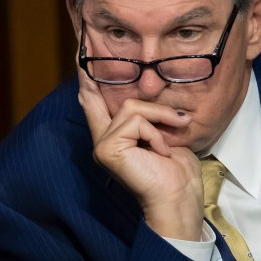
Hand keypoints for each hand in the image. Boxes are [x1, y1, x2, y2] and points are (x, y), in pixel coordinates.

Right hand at [77, 64, 204, 241]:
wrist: (178, 198)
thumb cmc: (176, 172)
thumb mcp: (165, 134)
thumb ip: (150, 116)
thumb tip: (151, 90)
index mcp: (114, 139)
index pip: (94, 104)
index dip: (87, 82)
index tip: (80, 61)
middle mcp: (103, 141)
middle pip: (124, 102)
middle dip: (157, 109)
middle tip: (180, 120)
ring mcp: (103, 145)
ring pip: (133, 108)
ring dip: (161, 120)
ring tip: (172, 141)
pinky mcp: (108, 148)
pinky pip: (136, 121)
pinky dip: (156, 133)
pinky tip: (161, 152)